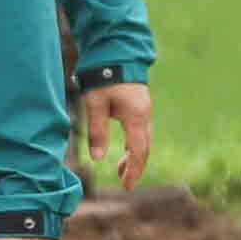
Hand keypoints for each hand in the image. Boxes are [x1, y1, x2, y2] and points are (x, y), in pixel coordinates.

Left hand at [76, 79, 155, 195]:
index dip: (133, 170)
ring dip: (134, 157)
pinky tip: (125, 152)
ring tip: (120, 171)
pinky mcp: (140, 108)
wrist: (116, 53)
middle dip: (136, 167)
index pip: (138, 151)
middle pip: (145, 149)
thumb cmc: (103, 77)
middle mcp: (145, 116)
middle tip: (126, 184)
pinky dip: (134, 146)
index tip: (127, 186)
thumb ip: (97, 131)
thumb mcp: (95, 104)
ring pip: (144, 141)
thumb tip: (98, 158)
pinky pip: (141, 132)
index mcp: (136, 116)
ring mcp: (144, 111)